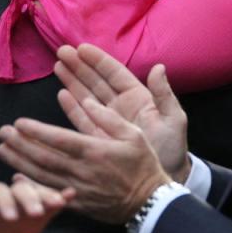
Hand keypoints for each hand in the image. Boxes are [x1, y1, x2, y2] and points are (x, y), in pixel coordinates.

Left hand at [0, 96, 170, 223]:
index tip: (19, 122)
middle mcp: (82, 170)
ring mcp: (78, 189)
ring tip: (2, 149)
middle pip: (44, 156)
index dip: (36, 131)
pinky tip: (17, 176)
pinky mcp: (77, 203)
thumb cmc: (143, 164)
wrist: (151, 202)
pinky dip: (31, 184)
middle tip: (2, 132)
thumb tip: (88, 100)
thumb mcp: (134, 134)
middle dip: (20, 144)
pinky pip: (49, 192)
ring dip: (19, 161)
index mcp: (95, 150)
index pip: (58, 139)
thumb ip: (108, 117)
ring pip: (42, 175)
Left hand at [0, 175, 71, 232]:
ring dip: (48, 197)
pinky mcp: (33, 218)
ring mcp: (22, 206)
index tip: (9, 217)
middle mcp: (8, 196)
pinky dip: (58, 201)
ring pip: (37, 196)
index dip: (4, 202)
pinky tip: (71, 195)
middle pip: (21, 191)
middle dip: (30, 199)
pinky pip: (47, 209)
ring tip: (61, 201)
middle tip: (36, 213)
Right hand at [54, 44, 190, 181]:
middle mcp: (120, 105)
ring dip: (72, 81)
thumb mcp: (173, 120)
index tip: (82, 48)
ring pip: (87, 95)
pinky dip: (72, 107)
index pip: (114, 73)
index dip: (98, 60)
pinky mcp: (99, 137)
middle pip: (96, 81)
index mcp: (138, 97)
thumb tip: (159, 67)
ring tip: (57, 66)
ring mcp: (108, 121)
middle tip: (62, 52)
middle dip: (79, 66)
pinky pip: (83, 118)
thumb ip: (164, 94)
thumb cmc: (172, 149)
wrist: (161, 184)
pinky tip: (62, 94)